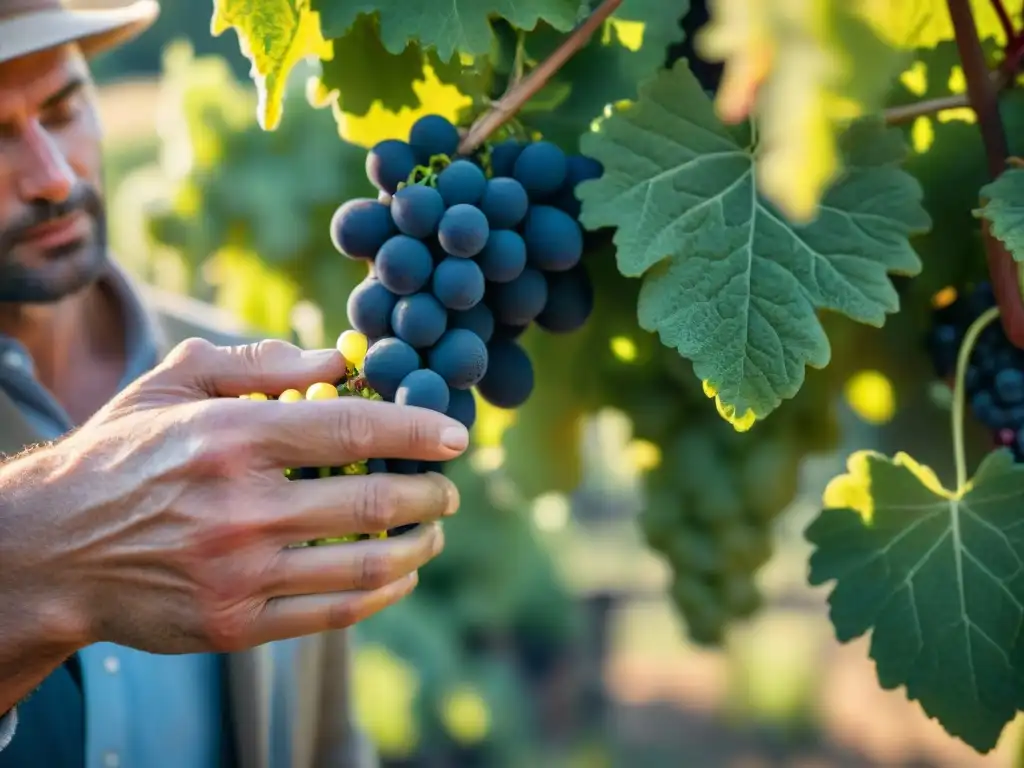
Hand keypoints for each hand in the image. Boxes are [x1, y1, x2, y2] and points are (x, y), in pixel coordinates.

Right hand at [0, 338, 467, 655]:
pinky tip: (399, 577)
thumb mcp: (172, 383)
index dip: (418, 430)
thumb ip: (257, 364)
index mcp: (231, 438)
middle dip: (430, 495)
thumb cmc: (123, 455)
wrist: (52, 550)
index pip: (354, 429)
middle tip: (449, 490)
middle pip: (373, 502)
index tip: (455, 436)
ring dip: (417, 547)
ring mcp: (239, 573)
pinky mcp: (234, 625)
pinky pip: (332, 613)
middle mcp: (240, 508)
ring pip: (363, 564)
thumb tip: (339, 363)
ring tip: (433, 533)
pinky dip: (381, 594)